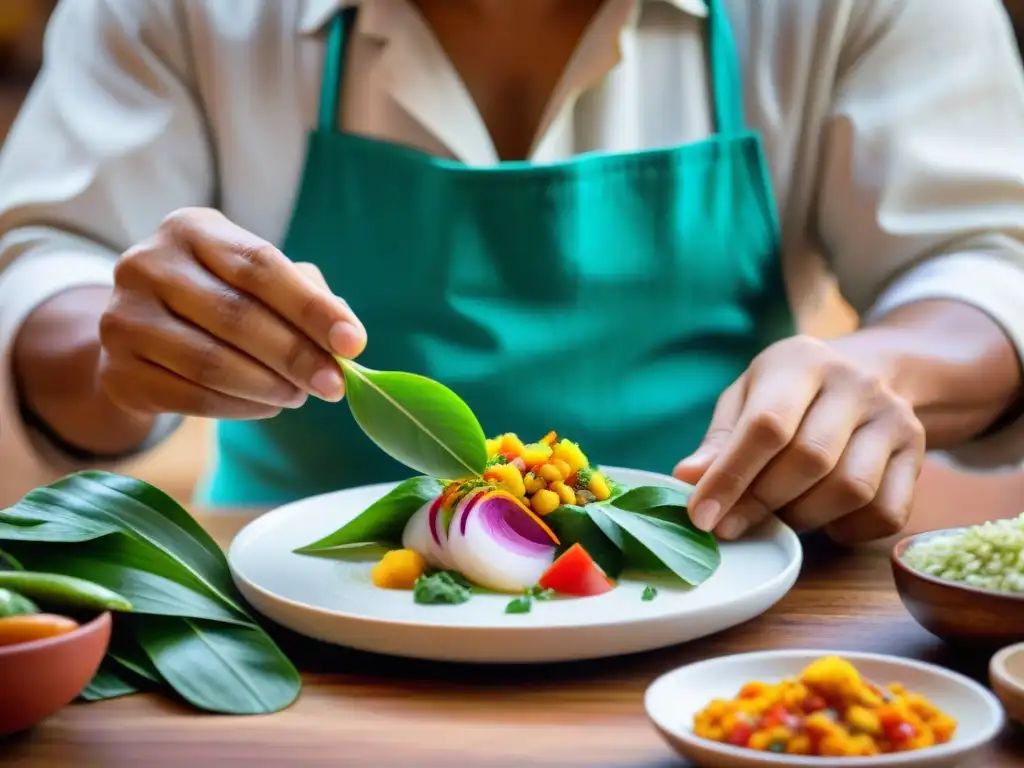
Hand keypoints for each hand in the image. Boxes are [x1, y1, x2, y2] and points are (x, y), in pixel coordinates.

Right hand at [98, 207, 365, 419]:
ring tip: (300, 396)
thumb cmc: (222, 297)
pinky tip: (267, 406)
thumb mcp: (261, 281)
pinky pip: (191, 398)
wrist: (144, 334)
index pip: (261, 266)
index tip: (353, 343)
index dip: (312, 308)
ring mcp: (122, 319)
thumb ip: (306, 296)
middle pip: (237, 317)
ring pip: (211, 363)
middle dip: (297, 357)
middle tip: (335, 385)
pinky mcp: (117, 372)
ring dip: (270, 387)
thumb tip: (345, 336)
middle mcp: (146, 264)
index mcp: (191, 229)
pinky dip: (240, 408)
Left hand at [673, 335, 925, 544]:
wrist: (873, 370)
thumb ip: (719, 439)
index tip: (702, 516)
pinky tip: (824, 520)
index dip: (730, 477)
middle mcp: (855, 384)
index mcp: (802, 362)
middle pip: (810, 459)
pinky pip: (887, 512)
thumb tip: (687, 480)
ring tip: (778, 514)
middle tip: (732, 525)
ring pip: (850, 489)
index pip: (767, 425)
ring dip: (804, 517)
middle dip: (762, 503)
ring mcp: (893, 418)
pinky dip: (848, 530)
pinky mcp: (917, 453)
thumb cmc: (790, 392)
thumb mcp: (747, 397)